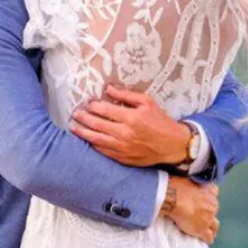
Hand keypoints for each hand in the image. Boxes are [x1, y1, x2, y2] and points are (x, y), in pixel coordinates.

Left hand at [71, 86, 190, 166]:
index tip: (87, 104)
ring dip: (83, 133)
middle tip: (75, 114)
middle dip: (83, 118)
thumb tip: (109, 89)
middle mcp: (125, 133)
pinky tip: (89, 140)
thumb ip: (127, 95)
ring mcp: (123, 148)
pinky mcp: (124, 158)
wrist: (173, 145)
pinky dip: (94, 145)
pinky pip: (104, 152)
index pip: (105, 110)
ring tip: (74, 128)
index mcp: (131, 118)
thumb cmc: (161, 121)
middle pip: (97, 125)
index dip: (93, 106)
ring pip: (96, 140)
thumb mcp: (148, 102)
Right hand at [161, 176, 219, 243]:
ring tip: (208, 231)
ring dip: (212, 228)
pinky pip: (209, 237)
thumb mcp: (189, 178)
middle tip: (201, 216)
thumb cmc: (177, 185)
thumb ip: (194, 182)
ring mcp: (209, 218)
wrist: (174, 197)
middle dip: (209, 213)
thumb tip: (190, 182)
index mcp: (211, 191)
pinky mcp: (202, 229)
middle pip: (214, 210)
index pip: (214, 195)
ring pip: (215, 225)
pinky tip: (206, 240)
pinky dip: (208, 239)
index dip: (208, 200)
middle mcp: (213, 204)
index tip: (203, 202)